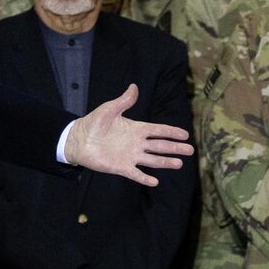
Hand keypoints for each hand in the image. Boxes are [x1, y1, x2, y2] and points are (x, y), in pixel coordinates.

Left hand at [64, 85, 192, 187]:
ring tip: (179, 164)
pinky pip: (136, 174)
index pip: (158, 130)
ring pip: (152, 160)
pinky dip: (145, 178)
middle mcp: (136, 143)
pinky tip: (155, 182)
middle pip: (160, 146)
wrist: (78, 139)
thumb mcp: (109, 109)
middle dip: (175, 148)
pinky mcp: (121, 167)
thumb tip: (134, 86)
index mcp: (136, 129)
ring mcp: (130, 156)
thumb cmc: (94, 122)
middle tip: (190, 150)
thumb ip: (124, 101)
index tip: (185, 134)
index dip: (171, 132)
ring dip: (165, 162)